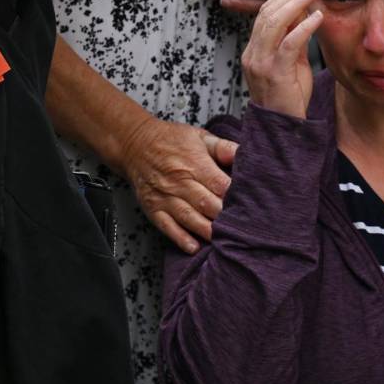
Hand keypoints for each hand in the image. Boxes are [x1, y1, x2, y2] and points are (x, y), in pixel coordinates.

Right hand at [118, 114, 236, 253]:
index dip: (235, 196)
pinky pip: (168, 227)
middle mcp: (179, 182)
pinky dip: (181, 238)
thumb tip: (242, 154)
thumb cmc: (170, 141)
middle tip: (241, 227)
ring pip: (189, 218)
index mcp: (195, 163)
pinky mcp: (154, 208)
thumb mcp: (199, 136)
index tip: (248, 204)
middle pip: (207, 204)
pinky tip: (194, 246)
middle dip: (224, 216)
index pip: (220, 185)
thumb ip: (222, 147)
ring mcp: (165, 197)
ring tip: (223, 240)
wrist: (135, 145)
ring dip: (207, 230)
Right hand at [241, 0, 321, 118]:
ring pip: (274, 23)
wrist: (283, 128)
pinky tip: (317, 17)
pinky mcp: (275, 73)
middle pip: (267, 13)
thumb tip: (305, 13)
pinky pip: (289, 44)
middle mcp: (253, 53)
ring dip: (296, 3)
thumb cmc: (289, 97)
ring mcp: (261, 63)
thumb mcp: (292, 62)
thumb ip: (296, 39)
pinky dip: (304, 27)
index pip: (265, 13)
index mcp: (254, 49)